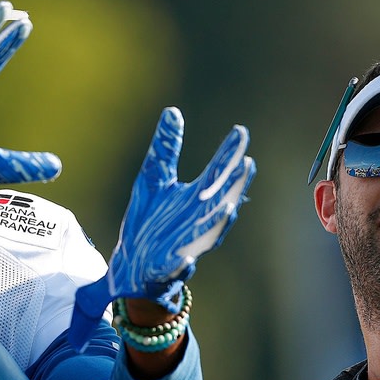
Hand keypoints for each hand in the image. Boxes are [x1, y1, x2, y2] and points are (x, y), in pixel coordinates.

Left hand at [67, 107, 255, 349]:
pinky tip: (185, 260)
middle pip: (220, 201)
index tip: (241, 132)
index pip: (216, 173)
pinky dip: (182, 264)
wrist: (132, 266)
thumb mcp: (152, 179)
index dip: (229, 154)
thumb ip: (165, 149)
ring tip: (229, 207)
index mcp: (195, 199)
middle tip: (247, 165)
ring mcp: (186, 245)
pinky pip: (177, 268)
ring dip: (217, 222)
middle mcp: (197, 221)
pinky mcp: (168, 269)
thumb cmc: (149, 221)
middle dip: (234, 186)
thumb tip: (173, 111)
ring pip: (206, 235)